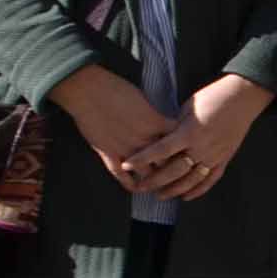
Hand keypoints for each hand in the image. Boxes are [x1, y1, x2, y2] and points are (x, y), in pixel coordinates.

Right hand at [52, 65, 176, 184]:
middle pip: (168, 162)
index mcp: (156, 123)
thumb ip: (153, 116)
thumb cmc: (116, 88)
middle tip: (178, 177)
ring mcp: (127, 149)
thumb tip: (162, 123)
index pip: (179, 144)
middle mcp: (145, 139)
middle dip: (174, 170)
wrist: (89, 91)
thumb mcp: (143, 100)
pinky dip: (131, 185)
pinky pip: (123, 177)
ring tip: (160, 186)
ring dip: (155, 181)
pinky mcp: (109, 155)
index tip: (187, 155)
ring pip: (148, 174)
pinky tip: (137, 188)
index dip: (184, 151)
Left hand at [118, 75, 273, 202]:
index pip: (160, 150)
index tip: (126, 164)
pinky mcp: (225, 158)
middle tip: (140, 187)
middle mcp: (201, 148)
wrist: (243, 97)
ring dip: (174, 190)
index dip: (142, 158)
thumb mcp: (187, 108)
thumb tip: (159, 140)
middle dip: (154, 181)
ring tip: (159, 196)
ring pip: (191, 180)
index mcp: (190, 132)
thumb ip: (174, 127)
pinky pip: (210, 179)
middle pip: (174, 170)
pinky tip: (186, 196)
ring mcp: (215, 155)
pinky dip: (198, 190)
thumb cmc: (212, 96)